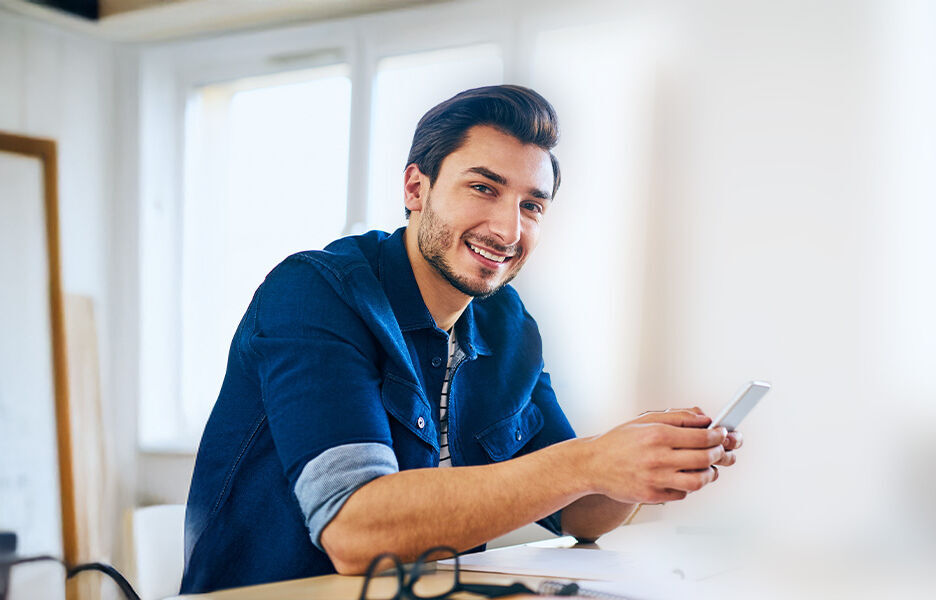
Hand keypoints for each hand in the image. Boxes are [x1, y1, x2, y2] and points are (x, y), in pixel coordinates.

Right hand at [584, 408, 730, 503]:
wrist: (592, 465)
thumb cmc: (618, 442)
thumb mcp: (646, 419)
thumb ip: (678, 416)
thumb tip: (705, 419)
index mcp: (657, 434)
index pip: (702, 436)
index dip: (718, 436)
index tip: (722, 434)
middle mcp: (658, 457)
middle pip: (705, 458)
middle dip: (719, 453)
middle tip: (720, 450)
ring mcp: (655, 479)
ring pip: (699, 481)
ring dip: (710, 474)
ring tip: (708, 467)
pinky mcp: (652, 496)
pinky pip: (682, 494)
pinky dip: (689, 486)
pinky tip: (685, 476)